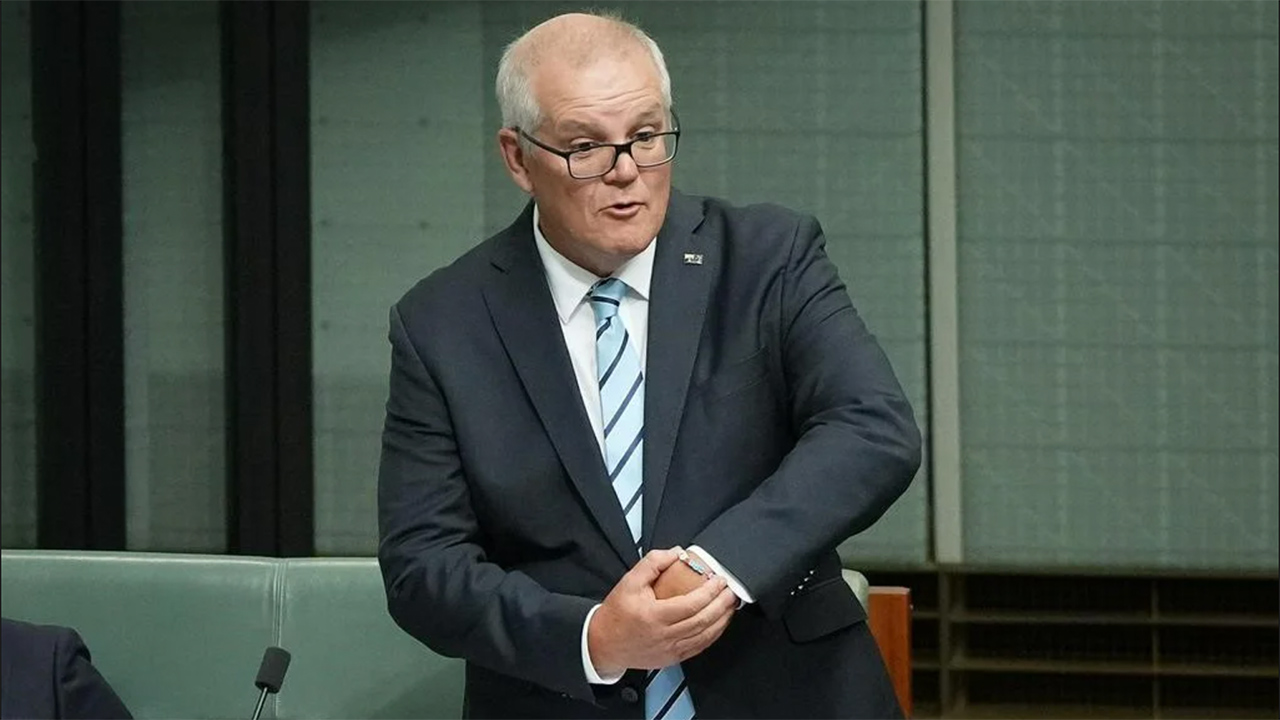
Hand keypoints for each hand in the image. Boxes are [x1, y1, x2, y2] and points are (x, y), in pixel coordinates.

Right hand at [587, 548, 738, 675]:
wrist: (604, 644)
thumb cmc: (616, 613)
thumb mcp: (629, 581)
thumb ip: (653, 563)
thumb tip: (676, 553)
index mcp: (655, 616)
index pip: (692, 605)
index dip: (710, 592)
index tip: (719, 580)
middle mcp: (665, 636)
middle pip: (704, 621)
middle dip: (722, 605)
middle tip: (731, 591)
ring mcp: (671, 650)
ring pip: (705, 636)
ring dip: (722, 620)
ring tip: (730, 605)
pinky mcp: (673, 658)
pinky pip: (699, 647)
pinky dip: (713, 634)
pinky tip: (719, 623)